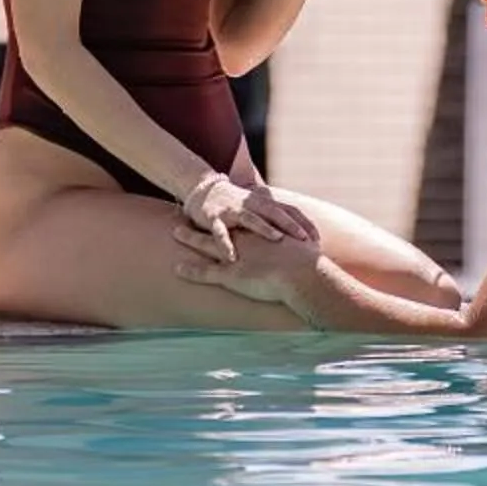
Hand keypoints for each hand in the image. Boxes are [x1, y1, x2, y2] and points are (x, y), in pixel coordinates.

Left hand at [174, 224, 320, 308]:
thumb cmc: (305, 263)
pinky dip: (190, 271)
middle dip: (205, 220)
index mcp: (260, 234)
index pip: (242, 222)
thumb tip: (311, 241)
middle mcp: (245, 241)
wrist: (301, 274)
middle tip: (191, 212)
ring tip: (174, 231)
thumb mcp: (301, 246)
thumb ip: (298, 242)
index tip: (222, 210)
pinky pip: (205, 272)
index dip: (232, 218)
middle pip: (220, 227)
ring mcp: (236, 257)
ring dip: (191, 238)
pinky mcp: (230, 275)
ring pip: (206, 244)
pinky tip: (176, 268)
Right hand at [179, 171, 318, 260]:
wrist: (205, 191)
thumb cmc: (238, 207)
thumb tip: (306, 239)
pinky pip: (220, 232)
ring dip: (264, 228)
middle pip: (275, 213)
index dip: (305, 224)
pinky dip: (225, 244)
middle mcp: (251, 204)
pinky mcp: (214, 217)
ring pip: (251, 218)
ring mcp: (233, 210)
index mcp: (264, 203)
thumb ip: (279, 221)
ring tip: (277, 239)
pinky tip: (232, 257)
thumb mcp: (260, 211)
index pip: (289, 211)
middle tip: (305, 239)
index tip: (319, 240)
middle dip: (291, 225)